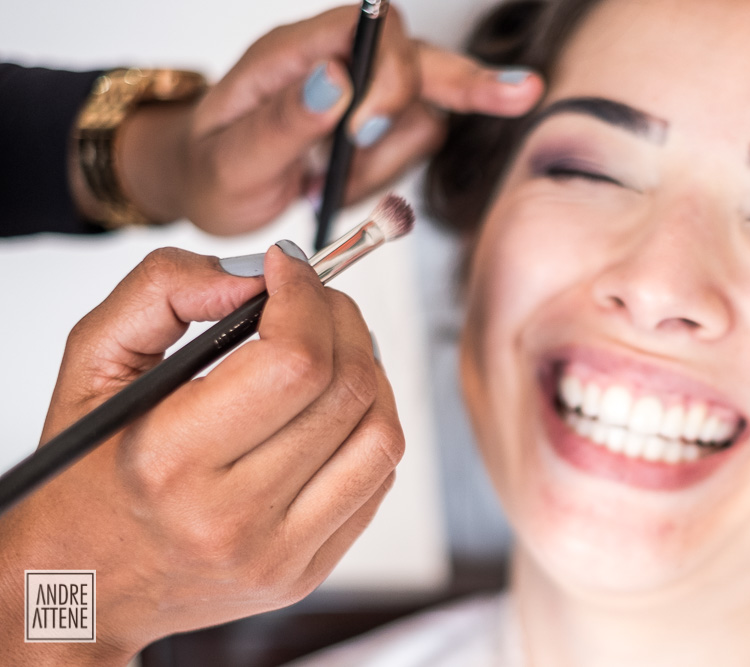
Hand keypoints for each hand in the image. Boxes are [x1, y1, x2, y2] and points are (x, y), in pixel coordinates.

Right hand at [0, 247, 401, 663]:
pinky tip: (332, 408)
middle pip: (347, 389)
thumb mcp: (94, 363)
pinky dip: (370, 424)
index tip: (289, 267)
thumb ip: (162, 292)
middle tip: (314, 299)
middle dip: (343, 320)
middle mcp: (231, 517)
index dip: (306, 296)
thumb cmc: (86, 468)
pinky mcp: (307, 572)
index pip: (293, 361)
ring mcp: (278, 554)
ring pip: (380, 434)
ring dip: (369, 370)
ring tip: (331, 348)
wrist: (85, 586)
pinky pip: (376, 478)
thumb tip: (255, 275)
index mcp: (170, 461)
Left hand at [108, 4, 543, 233]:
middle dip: (463, 85)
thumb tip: (335, 79)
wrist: (205, 187)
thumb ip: (284, 121)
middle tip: (506, 101)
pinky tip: (342, 188)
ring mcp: (362, 96)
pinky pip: (412, 147)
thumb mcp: (230, 159)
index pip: (372, 27)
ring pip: (424, 114)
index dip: (390, 70)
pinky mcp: (375, 129)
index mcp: (297, 53)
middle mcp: (338, 64)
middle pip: (421, 57)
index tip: (365, 128)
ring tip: (330, 187)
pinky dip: (385, 178)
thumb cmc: (210, 167)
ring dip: (388, 162)